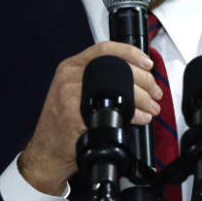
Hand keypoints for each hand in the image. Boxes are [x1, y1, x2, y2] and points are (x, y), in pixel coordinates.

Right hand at [19, 41, 163, 193]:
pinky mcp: (74, 115)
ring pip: (118, 88)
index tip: (148, 63)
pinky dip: (132, 114)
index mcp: (71, 67)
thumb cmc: (63, 124)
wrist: (46, 152)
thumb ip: (97, 80)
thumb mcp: (75, 92)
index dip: (131, 53)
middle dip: (144, 81)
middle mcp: (69, 77)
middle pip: (117, 68)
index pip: (105, 48)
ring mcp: (69, 95)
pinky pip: (111, 110)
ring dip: (142, 99)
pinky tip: (140, 118)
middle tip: (155, 92)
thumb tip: (135, 77)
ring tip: (152, 107)